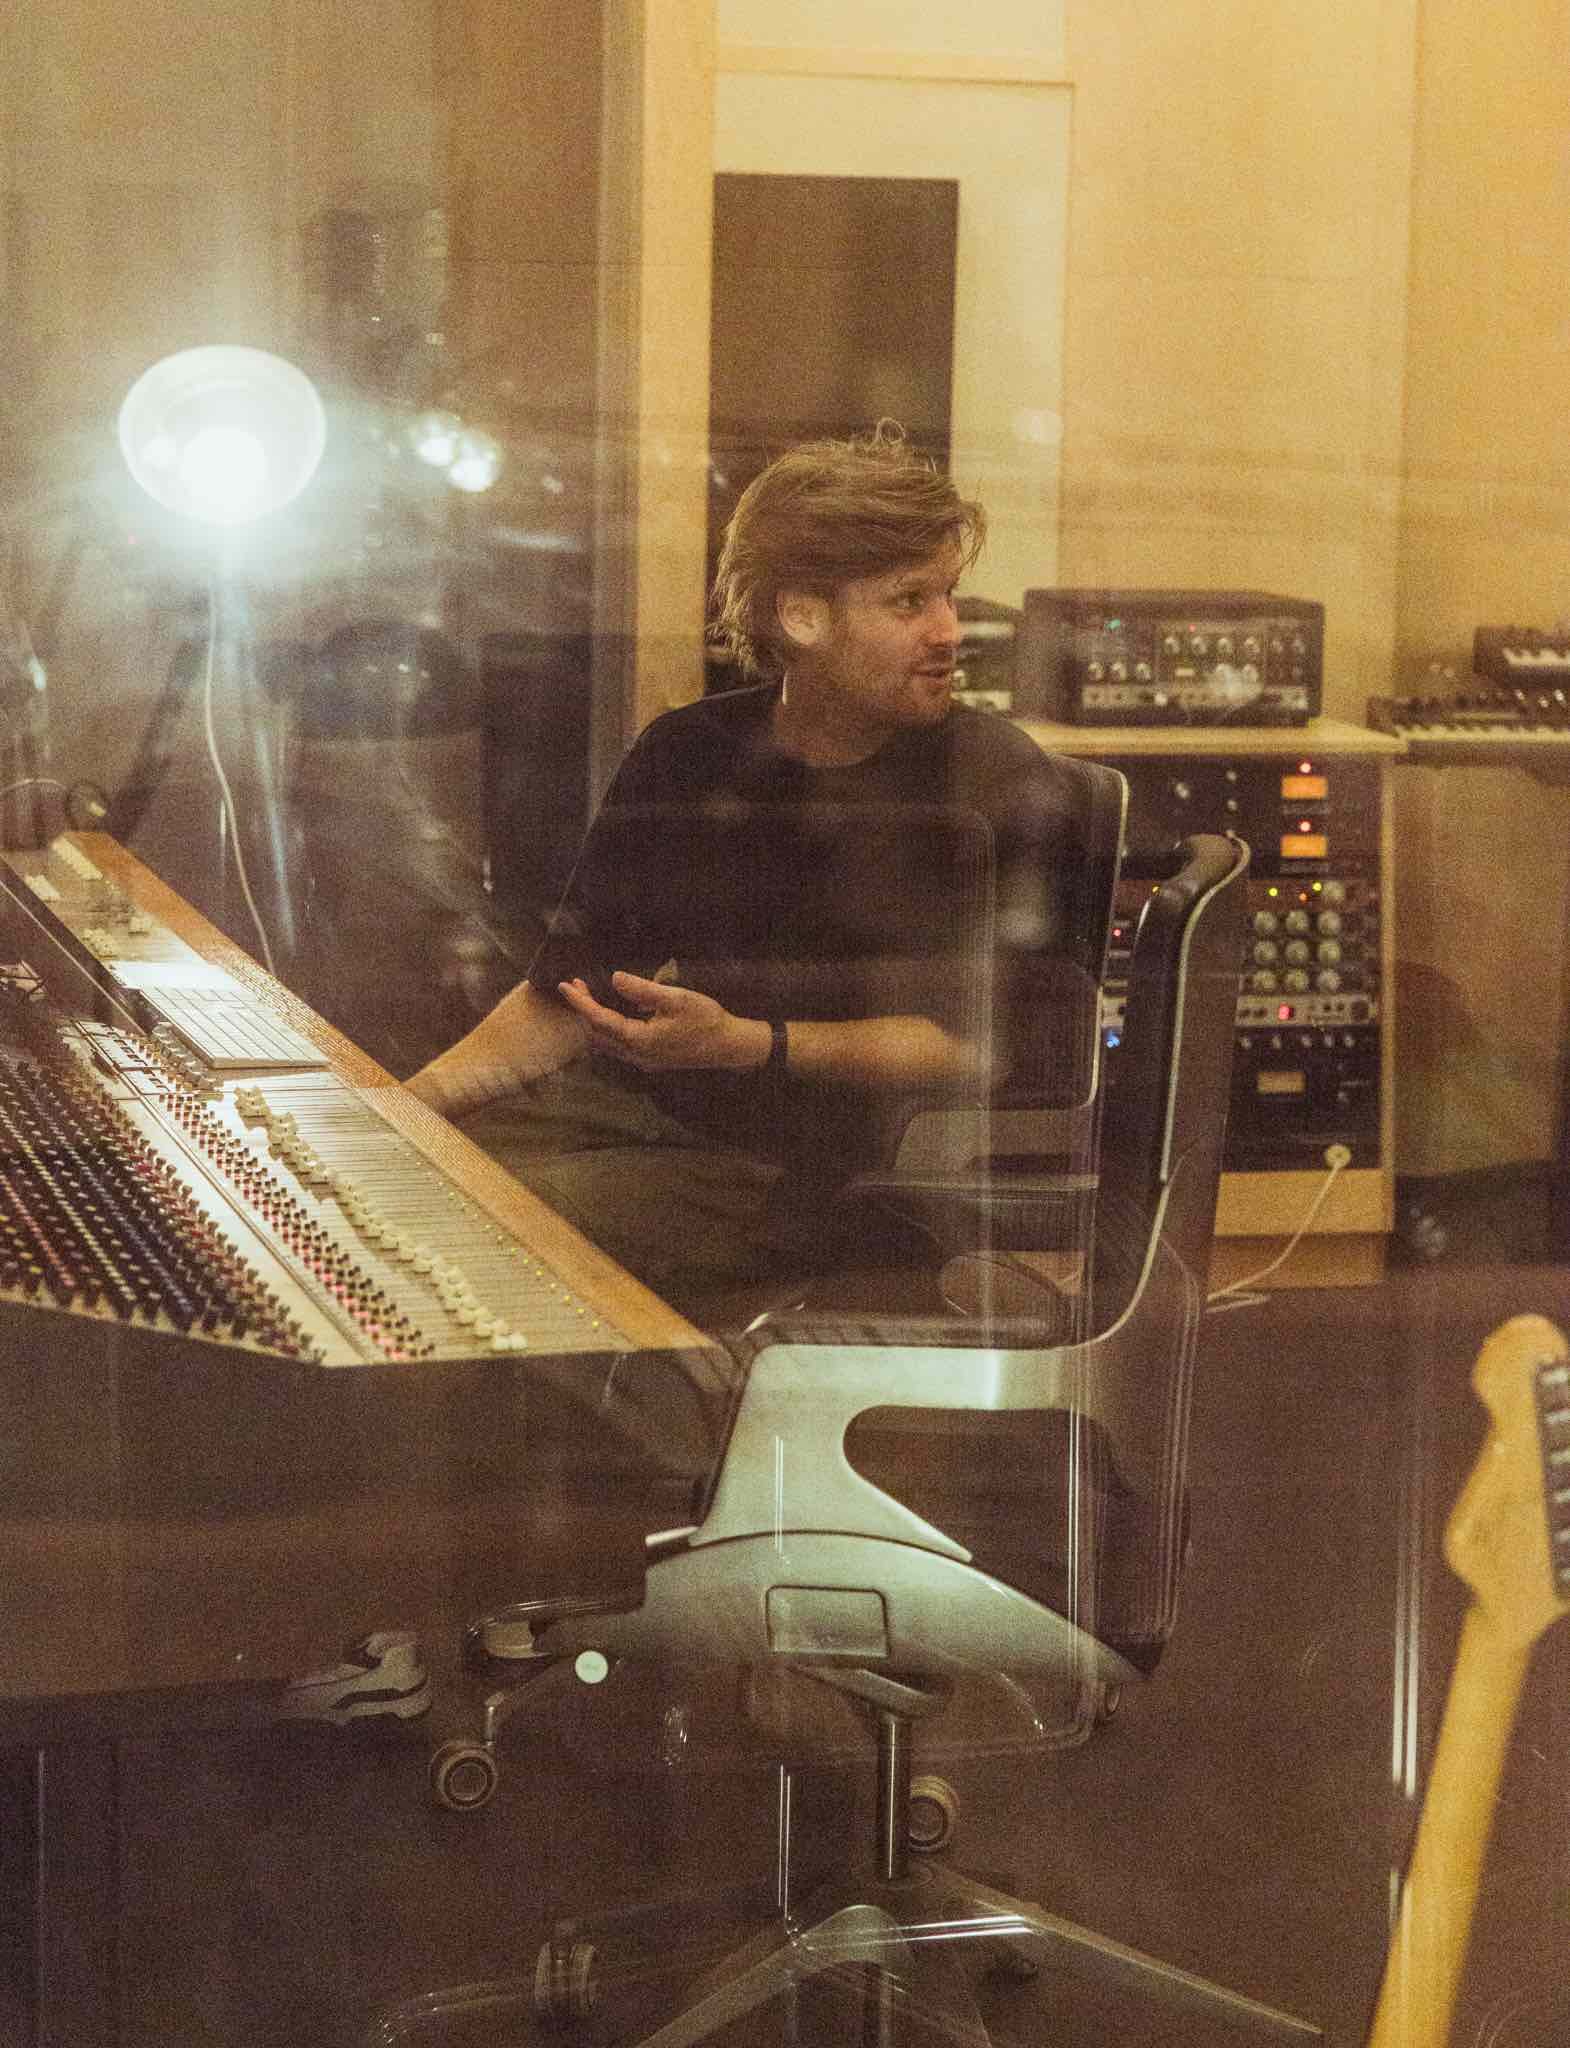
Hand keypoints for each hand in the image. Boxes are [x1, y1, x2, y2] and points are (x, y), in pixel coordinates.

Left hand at [557, 971, 768, 1073]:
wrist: (729, 1046)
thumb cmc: (706, 1020)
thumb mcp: (675, 999)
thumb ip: (643, 990)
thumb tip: (614, 978)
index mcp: (638, 1040)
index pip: (599, 1019)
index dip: (580, 1002)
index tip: (565, 985)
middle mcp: (635, 1055)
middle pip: (597, 1034)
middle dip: (584, 1010)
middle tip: (577, 986)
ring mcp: (643, 1060)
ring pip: (606, 1043)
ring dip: (594, 1021)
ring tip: (589, 997)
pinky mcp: (651, 1060)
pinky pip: (619, 1046)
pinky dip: (608, 1030)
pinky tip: (612, 1016)